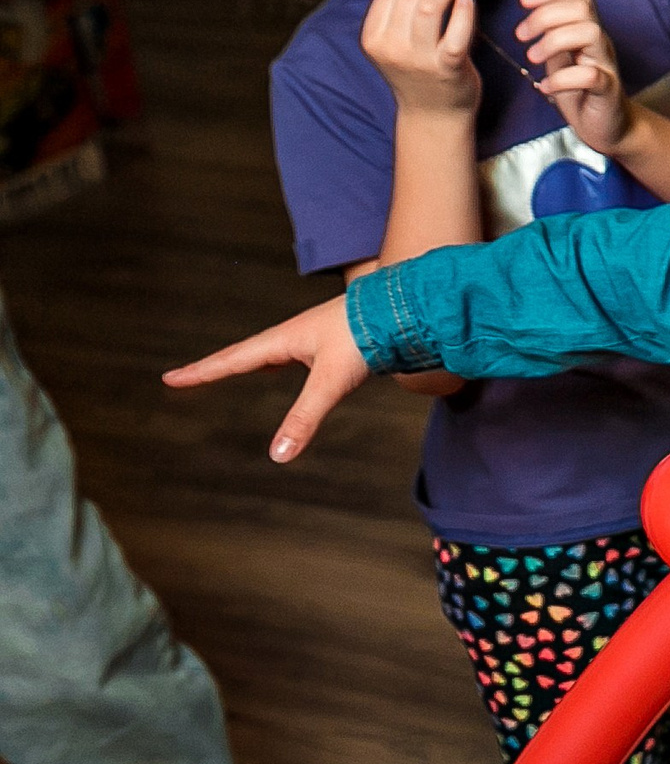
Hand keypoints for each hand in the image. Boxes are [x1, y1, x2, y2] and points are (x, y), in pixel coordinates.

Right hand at [163, 296, 371, 463]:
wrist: (405, 308)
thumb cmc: (367, 336)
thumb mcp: (330, 382)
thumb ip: (304, 419)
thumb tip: (277, 455)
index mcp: (283, 340)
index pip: (231, 360)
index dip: (201, 372)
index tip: (170, 379)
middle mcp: (293, 335)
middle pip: (243, 354)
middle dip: (213, 367)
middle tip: (185, 376)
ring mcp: (313, 335)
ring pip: (269, 352)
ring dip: (245, 361)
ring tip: (228, 369)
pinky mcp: (333, 339)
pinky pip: (293, 353)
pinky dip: (277, 361)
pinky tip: (287, 363)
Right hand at [361, 0, 479, 114]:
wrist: (434, 114)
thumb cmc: (418, 68)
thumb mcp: (395, 37)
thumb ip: (400, 1)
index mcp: (372, 36)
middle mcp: (391, 48)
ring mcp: (419, 59)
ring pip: (431, 4)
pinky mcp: (448, 67)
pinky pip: (457, 30)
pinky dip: (464, 10)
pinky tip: (467, 3)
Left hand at [516, 0, 631, 153]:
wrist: (609, 127)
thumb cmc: (581, 91)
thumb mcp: (560, 58)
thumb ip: (550, 36)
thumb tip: (528, 14)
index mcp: (588, 30)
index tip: (523, 2)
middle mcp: (600, 42)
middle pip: (582, 7)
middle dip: (545, 15)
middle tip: (521, 36)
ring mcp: (606, 64)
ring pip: (590, 33)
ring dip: (553, 41)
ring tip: (532, 58)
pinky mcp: (608, 90)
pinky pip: (589, 76)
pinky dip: (562, 78)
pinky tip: (546, 86)